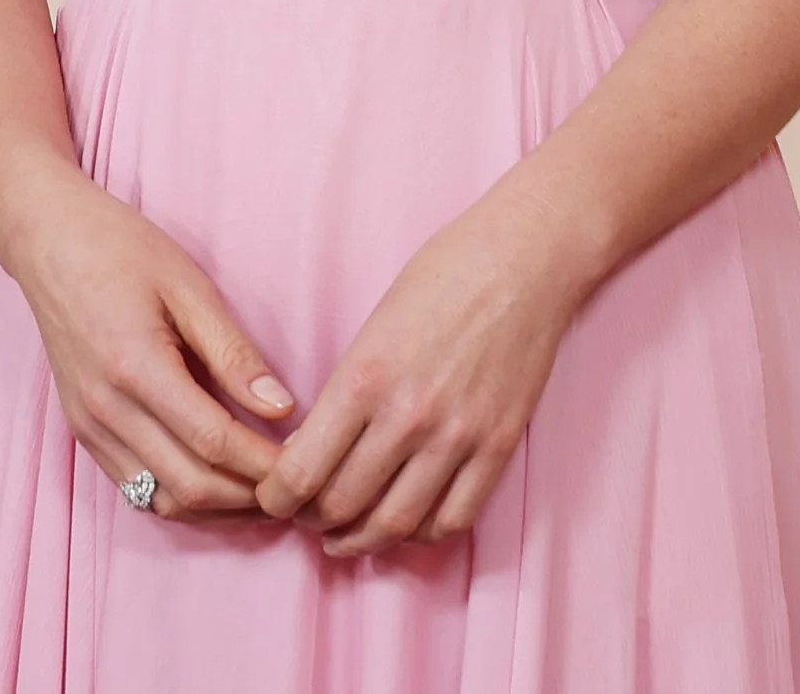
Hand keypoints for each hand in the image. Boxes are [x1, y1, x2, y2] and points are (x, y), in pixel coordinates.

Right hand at [6, 159, 295, 524]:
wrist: (49, 241)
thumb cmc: (121, 249)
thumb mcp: (188, 286)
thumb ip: (233, 352)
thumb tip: (281, 408)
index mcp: (136, 367)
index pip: (213, 441)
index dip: (264, 463)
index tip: (306, 462)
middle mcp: (106, 410)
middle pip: (190, 485)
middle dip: (249, 496)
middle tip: (295, 484)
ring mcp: (89, 427)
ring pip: (162, 501)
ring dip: (218, 508)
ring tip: (264, 490)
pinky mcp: (82, 432)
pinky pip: (136, 488)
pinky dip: (181, 497)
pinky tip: (217, 482)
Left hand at [255, 186, 586, 557]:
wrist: (525, 257)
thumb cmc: (444, 272)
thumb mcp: (374, 322)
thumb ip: (347, 386)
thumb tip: (315, 446)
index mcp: (365, 376)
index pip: (302, 471)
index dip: (278, 498)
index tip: (275, 497)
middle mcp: (408, 416)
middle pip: (342, 505)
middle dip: (313, 521)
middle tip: (307, 518)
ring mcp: (457, 436)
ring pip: (395, 525)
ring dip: (361, 540)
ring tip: (348, 536)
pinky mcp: (498, 446)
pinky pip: (454, 519)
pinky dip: (423, 535)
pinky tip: (408, 523)